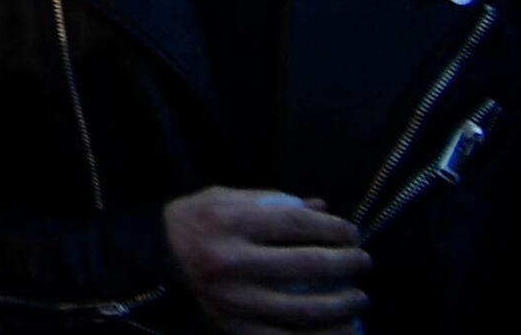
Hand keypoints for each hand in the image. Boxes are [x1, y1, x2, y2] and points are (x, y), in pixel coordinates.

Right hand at [162, 186, 365, 330]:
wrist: (156, 255)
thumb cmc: (198, 220)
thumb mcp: (227, 198)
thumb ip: (274, 202)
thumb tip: (325, 210)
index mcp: (228, 222)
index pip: (296, 223)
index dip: (334, 229)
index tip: (353, 233)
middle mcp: (230, 261)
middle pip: (307, 265)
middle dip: (347, 263)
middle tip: (364, 262)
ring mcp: (234, 300)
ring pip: (304, 308)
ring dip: (342, 304)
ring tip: (359, 297)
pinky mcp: (235, 327)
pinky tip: (344, 329)